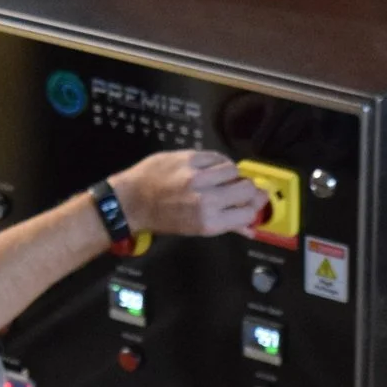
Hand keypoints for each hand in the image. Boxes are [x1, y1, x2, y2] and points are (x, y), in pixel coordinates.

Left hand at [107, 150, 266, 238]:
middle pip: (246, 188)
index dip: (254, 206)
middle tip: (240, 189)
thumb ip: (226, 226)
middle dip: (247, 189)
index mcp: (209, 222)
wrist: (133, 201)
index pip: (249, 213)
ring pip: (233, 169)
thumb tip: (251, 229)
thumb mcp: (195, 228)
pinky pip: (216, 156)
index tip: (253, 203)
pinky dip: (217, 162)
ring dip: (231, 173)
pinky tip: (211, 167)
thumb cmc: (164, 218)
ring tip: (221, 178)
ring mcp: (197, 177)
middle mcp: (205, 200)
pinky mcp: (188, 158)